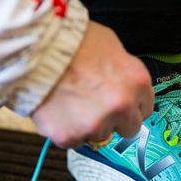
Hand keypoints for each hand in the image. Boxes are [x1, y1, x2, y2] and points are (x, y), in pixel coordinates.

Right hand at [31, 21, 153, 147]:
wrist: (34, 46)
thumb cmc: (72, 40)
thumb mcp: (110, 47)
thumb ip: (123, 74)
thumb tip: (124, 87)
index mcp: (137, 82)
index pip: (146, 108)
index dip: (131, 105)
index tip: (119, 102)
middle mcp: (122, 106)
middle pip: (129, 128)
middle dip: (115, 120)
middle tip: (95, 105)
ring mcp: (96, 124)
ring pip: (99, 135)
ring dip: (89, 125)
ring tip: (70, 102)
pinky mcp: (69, 136)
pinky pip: (73, 140)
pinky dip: (66, 129)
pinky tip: (57, 108)